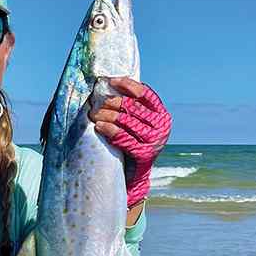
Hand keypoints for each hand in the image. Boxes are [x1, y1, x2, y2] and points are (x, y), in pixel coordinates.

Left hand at [90, 77, 171, 207]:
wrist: (136, 174)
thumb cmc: (132, 143)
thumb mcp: (136, 123)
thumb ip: (131, 107)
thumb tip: (109, 84)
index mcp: (161, 114)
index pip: (145, 93)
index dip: (128, 85)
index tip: (110, 81)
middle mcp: (161, 126)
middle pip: (133, 107)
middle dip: (112, 102)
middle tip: (95, 102)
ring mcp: (155, 141)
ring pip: (128, 121)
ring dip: (108, 115)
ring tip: (94, 113)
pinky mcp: (145, 154)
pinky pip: (124, 138)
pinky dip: (110, 130)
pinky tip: (99, 126)